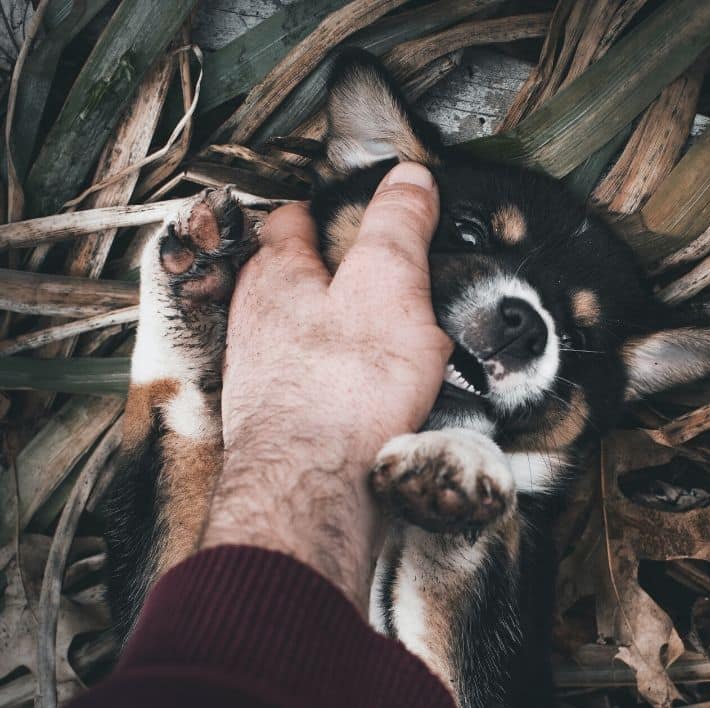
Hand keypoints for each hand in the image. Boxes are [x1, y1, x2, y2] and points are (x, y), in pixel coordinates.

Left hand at [202, 163, 450, 611]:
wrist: (315, 486)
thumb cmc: (343, 388)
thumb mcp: (388, 284)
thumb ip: (398, 227)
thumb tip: (411, 180)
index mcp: (278, 276)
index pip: (292, 221)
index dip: (323, 210)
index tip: (349, 209)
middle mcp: (259, 323)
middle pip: (293, 280)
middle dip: (331, 276)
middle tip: (373, 277)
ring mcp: (266, 376)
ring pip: (303, 336)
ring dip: (337, 333)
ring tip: (381, 340)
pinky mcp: (284, 422)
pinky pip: (316, 385)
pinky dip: (341, 382)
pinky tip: (370, 397)